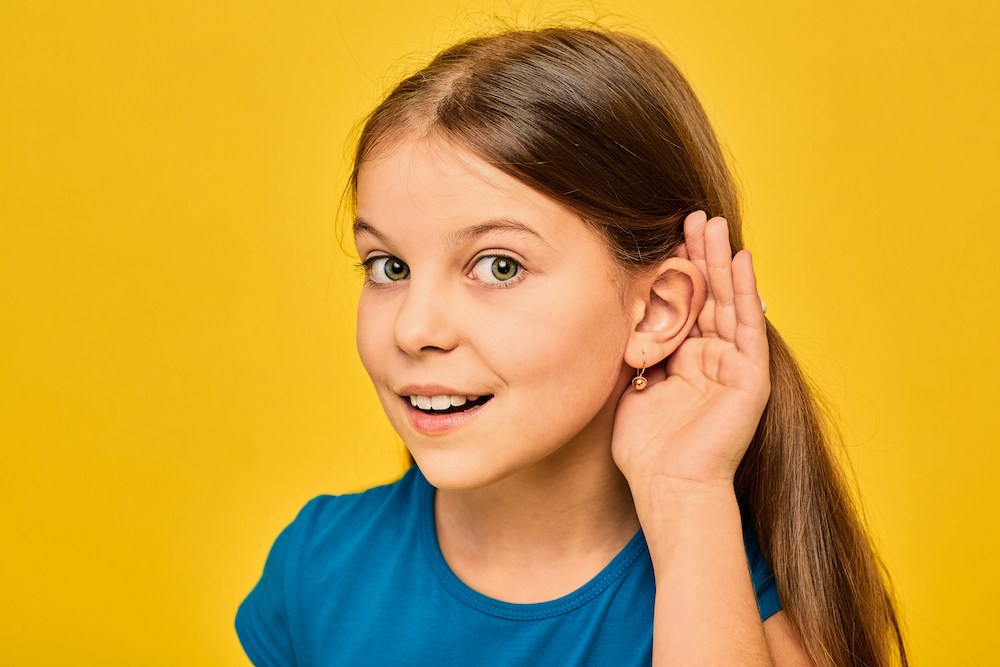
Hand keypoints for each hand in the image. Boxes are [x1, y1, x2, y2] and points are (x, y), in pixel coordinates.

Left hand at [611, 211, 770, 488]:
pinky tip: (739, 258)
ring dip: (720, 261)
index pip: (683, 304)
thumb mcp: (633, 384)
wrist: (667, 486)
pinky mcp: (752, 376)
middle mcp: (714, 357)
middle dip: (698, 254)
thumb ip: (636, 349)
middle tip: (690, 214)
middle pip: (707, 295)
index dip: (675, 270)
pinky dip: (745, 291)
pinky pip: (748, 325)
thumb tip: (620, 311)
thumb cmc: (645, 447)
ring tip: (712, 222)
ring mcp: (735, 365)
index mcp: (686, 359)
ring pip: (727, 301)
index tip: (661, 234)